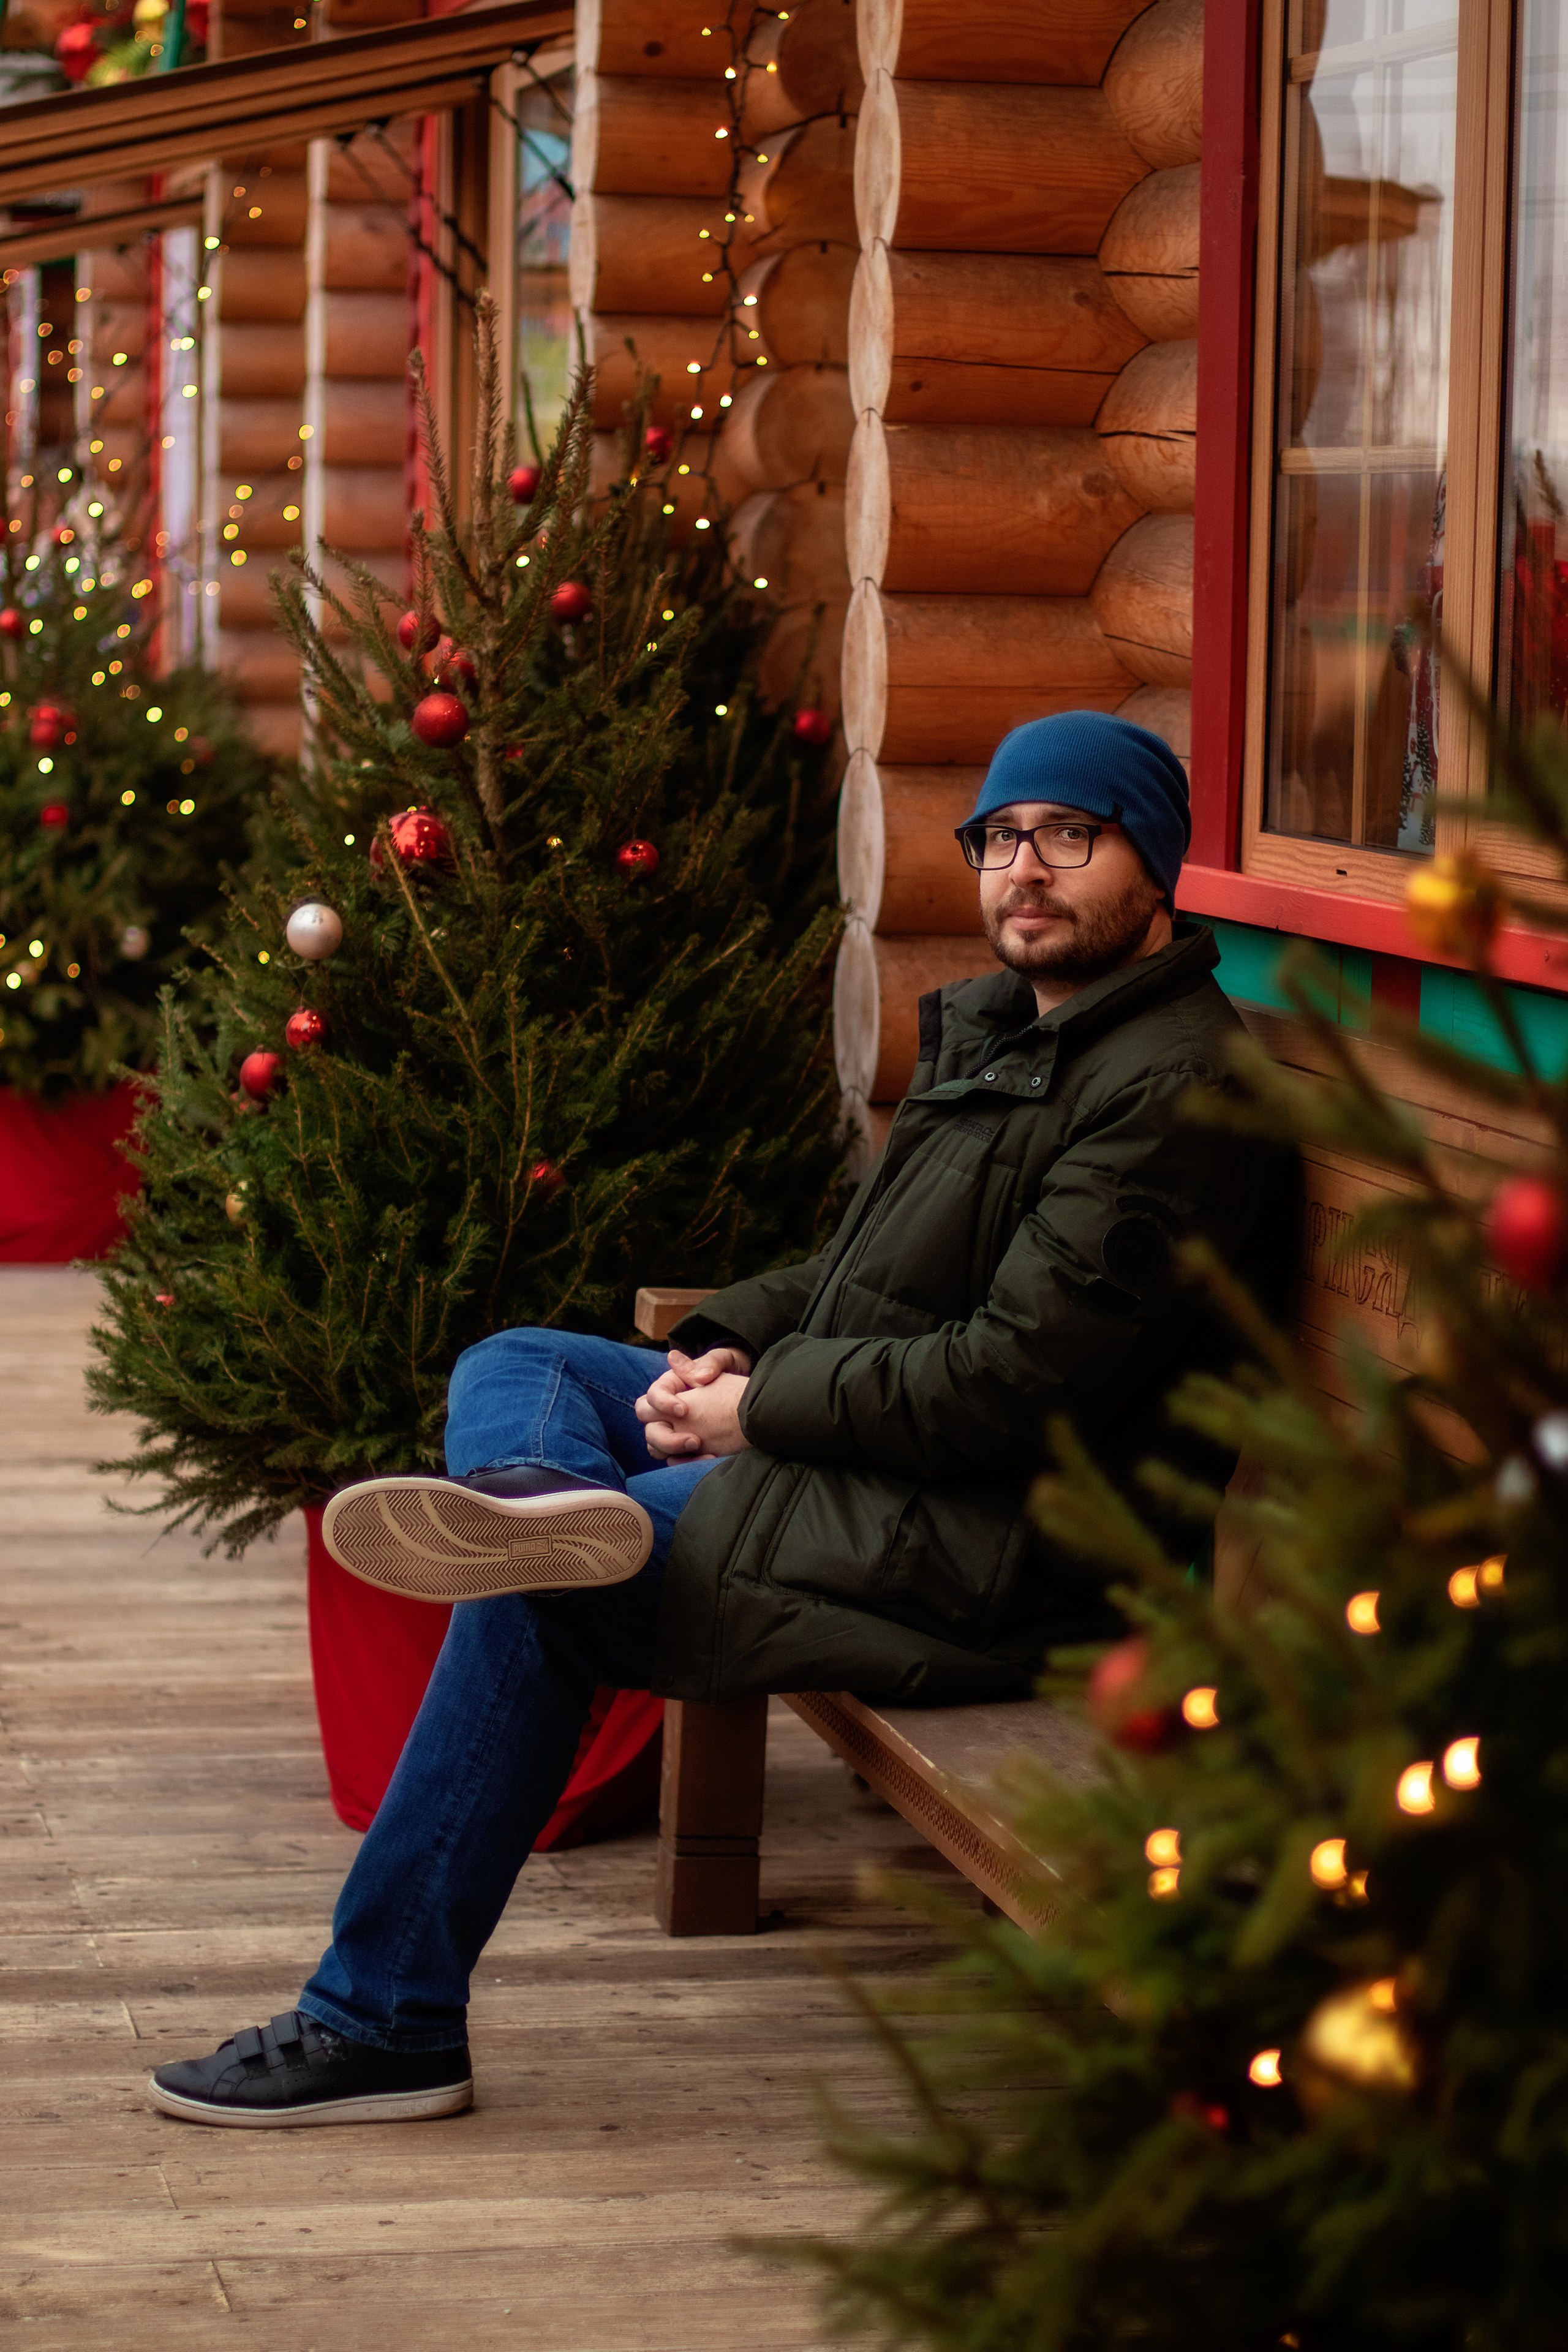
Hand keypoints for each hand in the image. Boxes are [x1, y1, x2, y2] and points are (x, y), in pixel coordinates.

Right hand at [636, 1346, 752, 1461]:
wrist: (745, 1391)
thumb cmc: (729, 1368)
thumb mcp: (723, 1360)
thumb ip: (710, 1363)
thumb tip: (699, 1375)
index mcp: (671, 1385)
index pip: (653, 1396)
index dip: (663, 1404)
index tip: (684, 1410)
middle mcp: (666, 1409)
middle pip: (648, 1424)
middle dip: (666, 1436)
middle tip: (695, 1439)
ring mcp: (674, 1428)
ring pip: (655, 1446)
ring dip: (674, 1452)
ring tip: (701, 1449)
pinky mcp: (684, 1445)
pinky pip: (674, 1459)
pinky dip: (687, 1463)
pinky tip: (710, 1458)